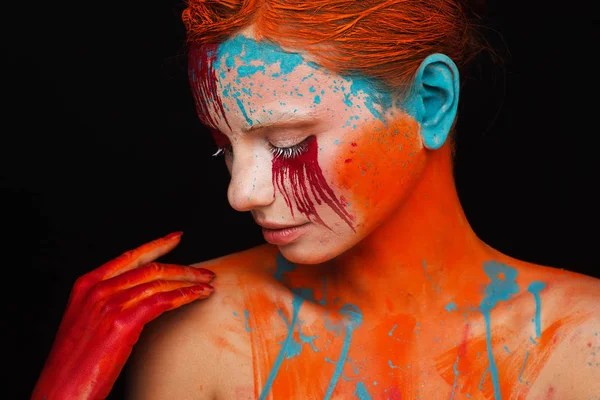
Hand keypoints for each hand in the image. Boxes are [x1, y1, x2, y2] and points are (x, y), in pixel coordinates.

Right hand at [32, 232, 214, 399]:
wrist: (59, 391)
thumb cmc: (73, 363)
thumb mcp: (87, 321)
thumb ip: (108, 302)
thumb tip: (141, 295)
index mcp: (86, 284)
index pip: (130, 256)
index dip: (157, 245)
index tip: (176, 238)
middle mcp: (98, 289)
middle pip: (150, 268)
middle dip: (183, 268)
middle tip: (204, 272)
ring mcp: (109, 304)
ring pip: (159, 282)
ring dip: (189, 282)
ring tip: (207, 285)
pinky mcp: (122, 322)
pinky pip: (161, 301)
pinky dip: (184, 295)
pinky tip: (197, 296)